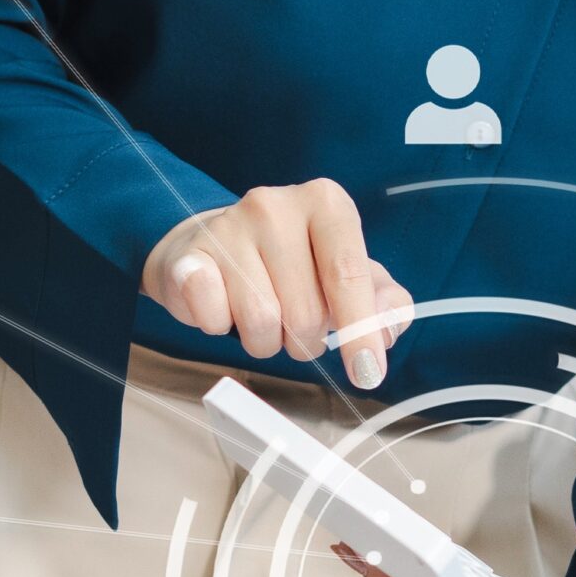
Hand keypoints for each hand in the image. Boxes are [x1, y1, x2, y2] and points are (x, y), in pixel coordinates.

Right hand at [143, 180, 411, 388]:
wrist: (212, 245)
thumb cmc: (293, 263)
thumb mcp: (346, 272)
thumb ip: (382, 300)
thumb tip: (388, 330)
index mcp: (326, 203)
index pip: (348, 275)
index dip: (361, 332)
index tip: (368, 373)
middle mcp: (275, 206)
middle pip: (305, 311)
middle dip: (306, 339)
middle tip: (296, 325)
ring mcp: (226, 227)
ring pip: (261, 322)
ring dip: (266, 339)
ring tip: (263, 316)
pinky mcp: (187, 256)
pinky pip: (212, 318)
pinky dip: (221, 327)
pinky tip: (224, 306)